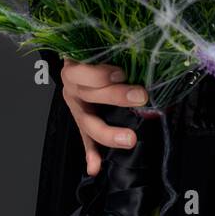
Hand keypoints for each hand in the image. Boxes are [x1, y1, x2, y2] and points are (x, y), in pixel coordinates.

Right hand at [59, 60, 149, 175]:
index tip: (121, 73)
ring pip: (87, 122)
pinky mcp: (81, 123)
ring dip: (108, 133)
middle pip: (88, 95)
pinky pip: (85, 140)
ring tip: (128, 139)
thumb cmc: (93, 52)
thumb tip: (141, 53)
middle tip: (141, 97)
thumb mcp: (99, 48)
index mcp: (75, 66)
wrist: (78, 60)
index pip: (81, 71)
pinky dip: (91, 153)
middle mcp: (73, 88)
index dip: (100, 74)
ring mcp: (76, 107)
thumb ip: (114, 52)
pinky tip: (95, 167)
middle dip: (115, 97)